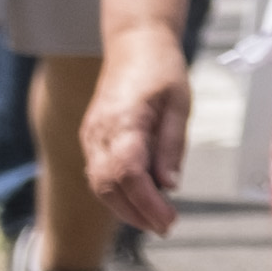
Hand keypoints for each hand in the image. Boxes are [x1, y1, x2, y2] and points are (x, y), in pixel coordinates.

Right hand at [81, 38, 190, 238]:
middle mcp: (99, 132)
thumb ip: (172, 145)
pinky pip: (98, 173)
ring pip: (99, 185)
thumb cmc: (162, 69)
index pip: (128, 174)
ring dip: (125, 207)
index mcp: (124, 121)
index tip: (168, 220)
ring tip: (156, 218)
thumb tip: (169, 185)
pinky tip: (139, 199)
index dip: (146, 203)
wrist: (134, 45)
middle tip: (166, 225)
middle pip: (108, 187)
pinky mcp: (91, 138)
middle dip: (136, 213)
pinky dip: (117, 193)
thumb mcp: (180, 104)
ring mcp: (91, 136)